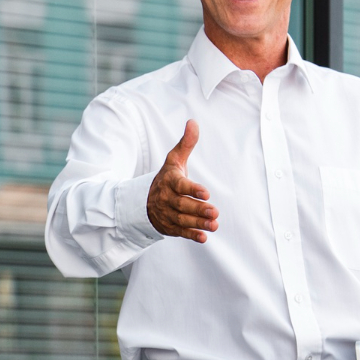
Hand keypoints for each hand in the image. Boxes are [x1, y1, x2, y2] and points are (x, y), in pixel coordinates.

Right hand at [147, 120, 218, 242]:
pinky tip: (203, 237)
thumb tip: (193, 122)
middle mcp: (166, 198)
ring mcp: (167, 214)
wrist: (144, 200)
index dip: (193, 189)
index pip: (180, 185)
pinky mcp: (169, 226)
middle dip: (198, 209)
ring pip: (182, 220)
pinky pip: (180, 232)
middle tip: (215, 212)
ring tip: (214, 224)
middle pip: (182, 205)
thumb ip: (186, 143)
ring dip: (198, 223)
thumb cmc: (166, 178)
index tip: (206, 193)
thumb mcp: (173, 160)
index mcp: (169, 181)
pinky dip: (191, 235)